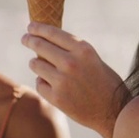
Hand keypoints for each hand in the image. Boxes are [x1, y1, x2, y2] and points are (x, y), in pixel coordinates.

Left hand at [22, 22, 125, 137]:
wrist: (113, 111)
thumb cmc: (105, 83)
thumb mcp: (93, 59)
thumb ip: (73, 51)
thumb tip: (46, 41)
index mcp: (83, 50)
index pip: (53, 33)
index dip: (39, 28)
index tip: (30, 26)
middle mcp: (71, 63)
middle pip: (39, 46)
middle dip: (30, 40)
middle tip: (25, 39)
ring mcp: (62, 81)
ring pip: (35, 64)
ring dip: (37, 64)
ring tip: (46, 68)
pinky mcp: (56, 97)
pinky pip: (39, 84)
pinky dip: (44, 83)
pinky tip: (55, 87)